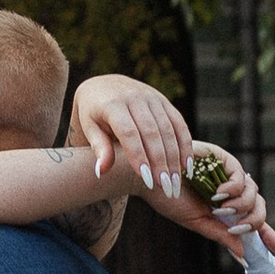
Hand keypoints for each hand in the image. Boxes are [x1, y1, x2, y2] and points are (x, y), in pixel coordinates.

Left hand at [72, 73, 193, 190]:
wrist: (104, 86)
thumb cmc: (92, 113)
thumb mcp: (88, 127)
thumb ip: (98, 148)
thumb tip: (101, 172)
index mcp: (112, 104)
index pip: (129, 132)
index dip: (138, 156)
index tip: (146, 180)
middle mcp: (135, 97)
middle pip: (152, 133)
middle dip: (160, 162)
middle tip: (165, 187)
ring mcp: (152, 97)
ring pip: (169, 129)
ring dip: (174, 158)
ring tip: (175, 183)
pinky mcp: (164, 101)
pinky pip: (179, 123)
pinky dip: (185, 145)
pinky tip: (186, 166)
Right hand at [152, 144, 274, 260]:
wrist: (148, 177)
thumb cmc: (168, 199)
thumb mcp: (198, 223)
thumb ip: (222, 235)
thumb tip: (244, 255)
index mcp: (225, 208)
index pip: (253, 221)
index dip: (269, 234)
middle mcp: (230, 191)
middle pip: (258, 207)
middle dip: (254, 221)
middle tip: (237, 227)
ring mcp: (228, 174)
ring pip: (253, 193)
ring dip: (240, 205)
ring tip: (219, 208)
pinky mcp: (223, 159)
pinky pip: (241, 176)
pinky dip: (233, 188)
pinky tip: (217, 193)